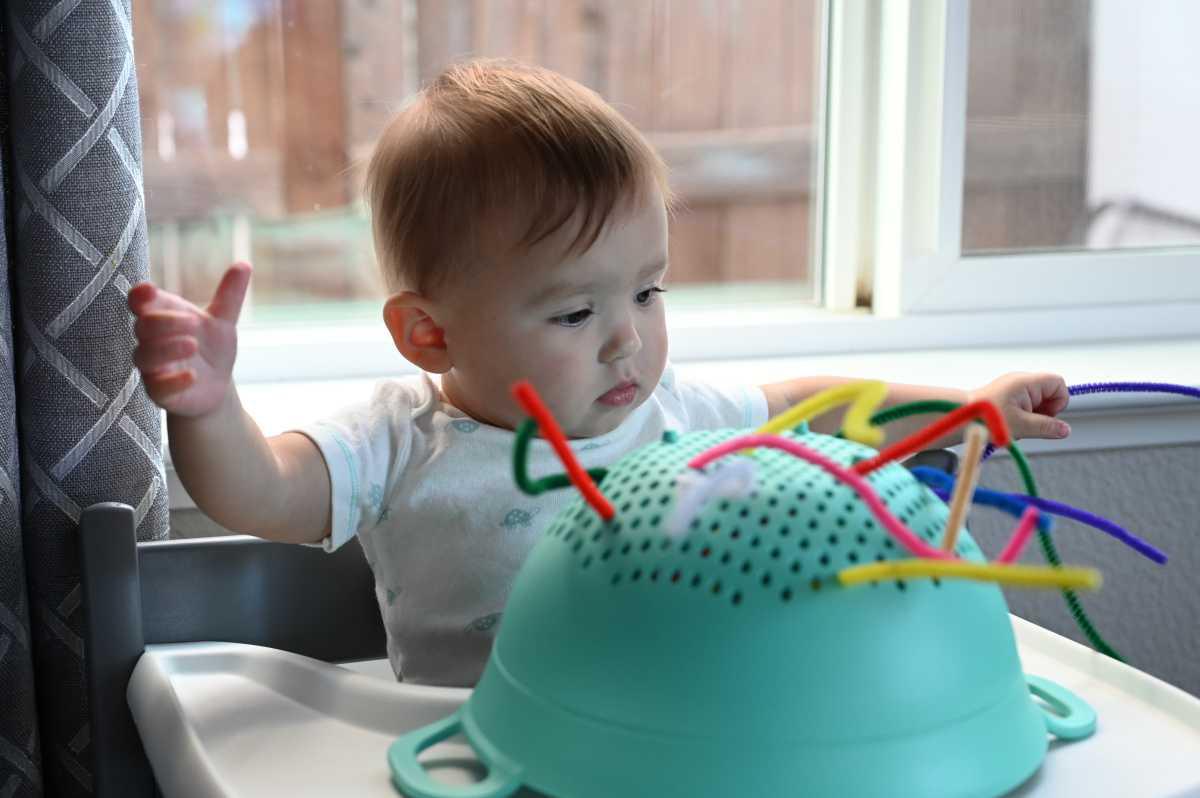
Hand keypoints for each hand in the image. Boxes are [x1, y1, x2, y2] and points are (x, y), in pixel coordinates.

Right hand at [128, 262, 251, 417]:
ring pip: (143, 357)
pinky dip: (173, 381)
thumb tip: (245, 264)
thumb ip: (230, 295)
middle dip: (164, 322)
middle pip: (142, 327)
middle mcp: (151, 342)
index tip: (149, 290)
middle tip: (193, 323)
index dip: (140, 296)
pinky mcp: (160, 392)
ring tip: (192, 344)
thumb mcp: (223, 321)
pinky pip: (158, 388)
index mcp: (163, 317)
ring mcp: (153, 368)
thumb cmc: (211, 348)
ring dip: (166, 349)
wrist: (216, 386)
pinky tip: (192, 376)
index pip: (140, 302)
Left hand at [968, 372, 1070, 440]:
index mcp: (1026, 382)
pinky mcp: (1004, 397)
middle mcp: (1020, 381)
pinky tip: (1008, 426)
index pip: (1058, 383)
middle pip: (1049, 394)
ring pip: (1036, 404)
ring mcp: (1012, 389)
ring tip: (1014, 426)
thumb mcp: (1020, 425)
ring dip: (1031, 419)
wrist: (958, 416)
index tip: (1047, 416)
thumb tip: (1065, 429)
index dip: (1059, 401)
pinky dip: (1020, 419)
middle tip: (1028, 424)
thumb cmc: (986, 418)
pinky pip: (1023, 407)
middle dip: (1044, 413)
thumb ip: (1046, 427)